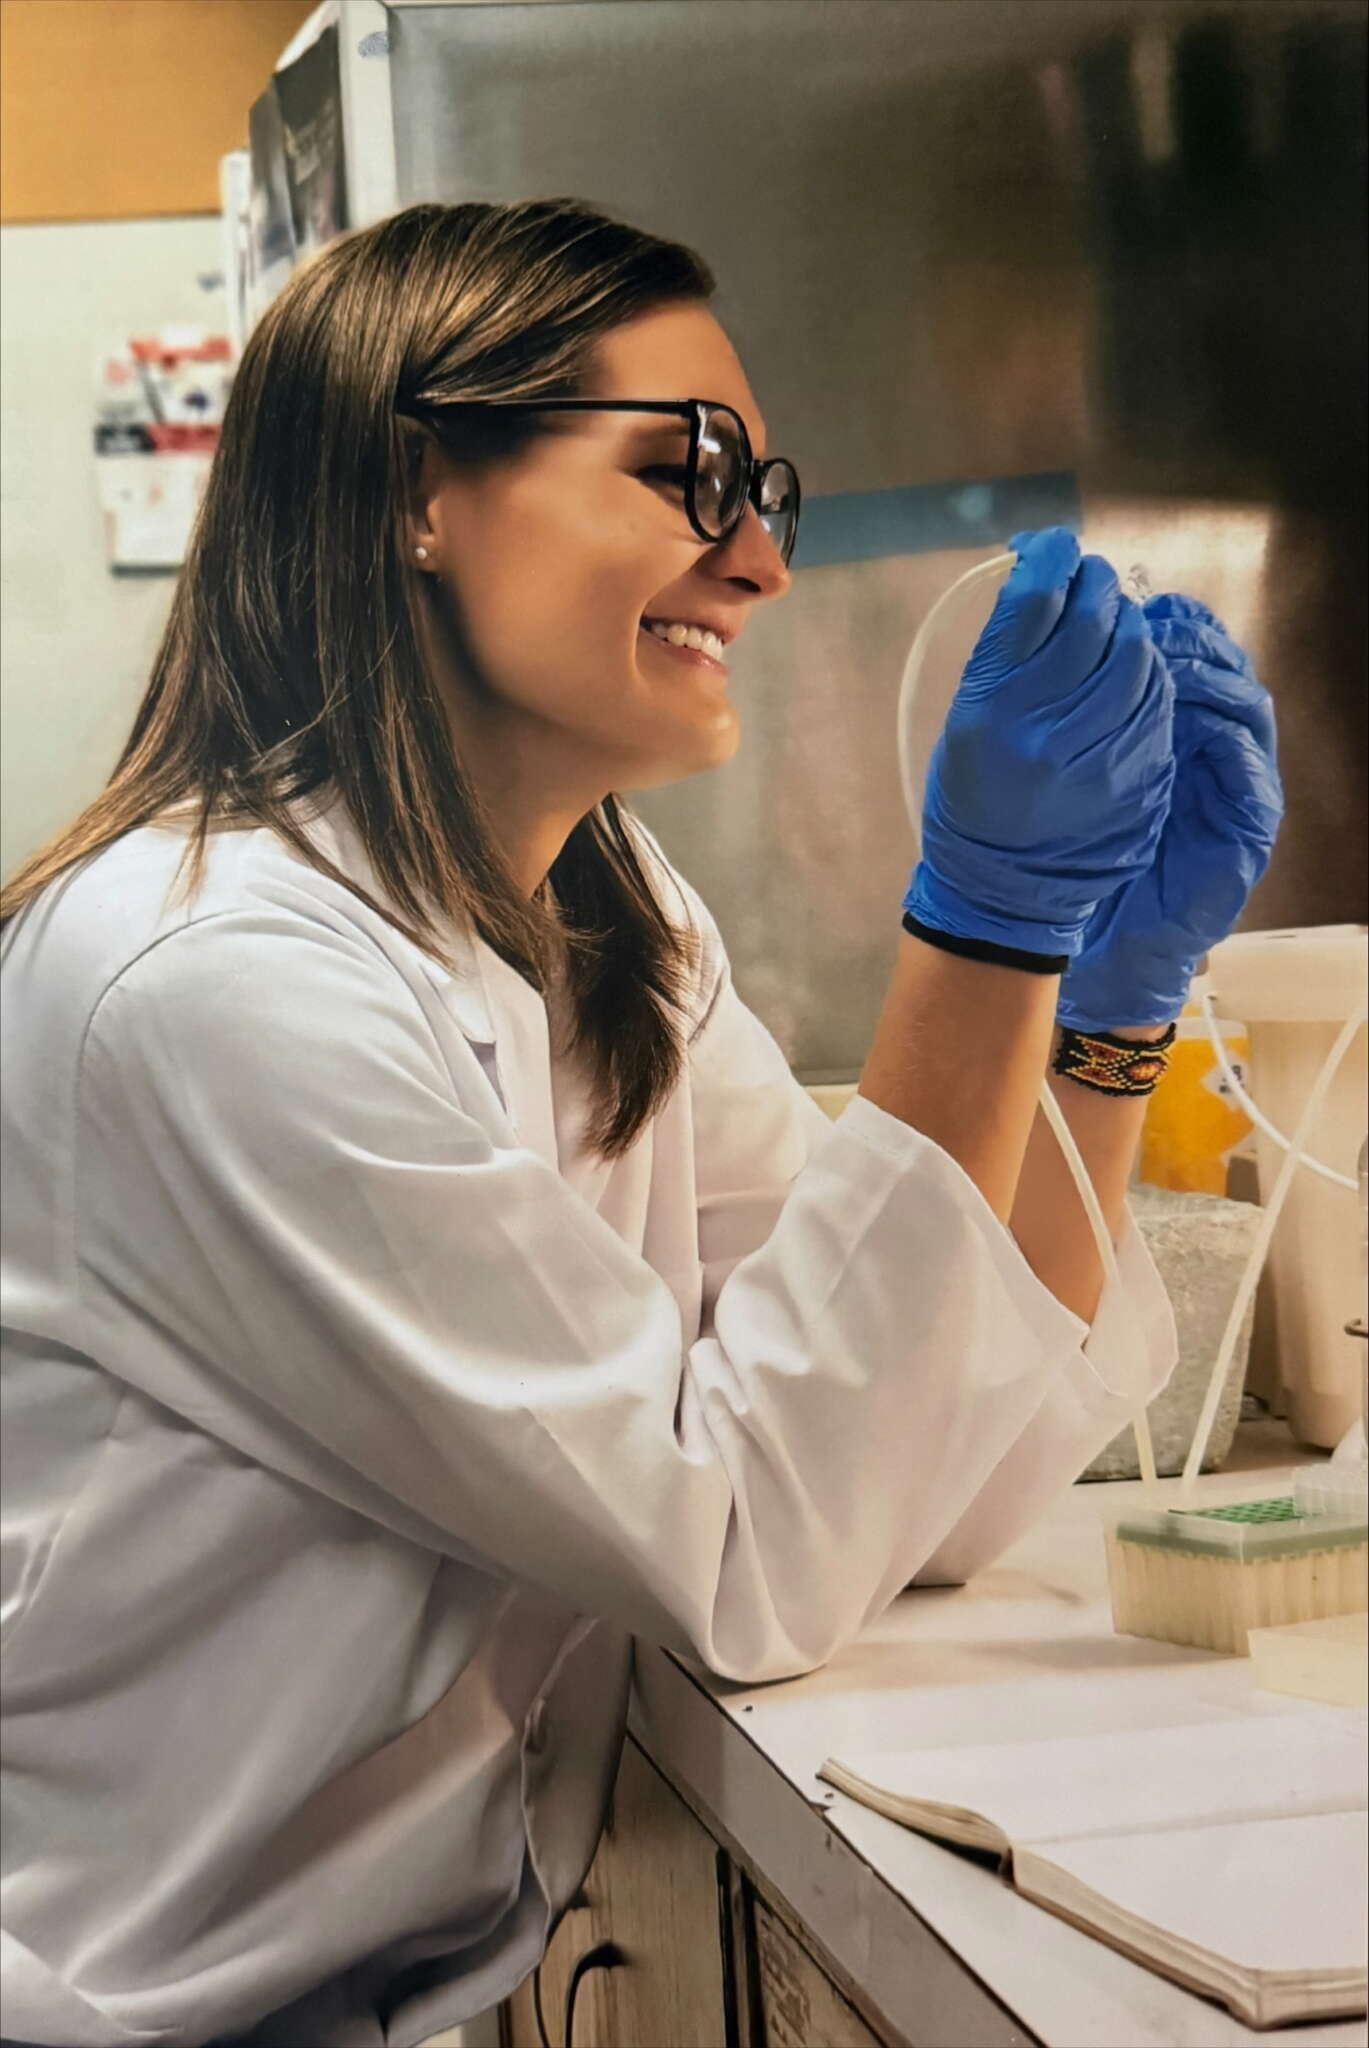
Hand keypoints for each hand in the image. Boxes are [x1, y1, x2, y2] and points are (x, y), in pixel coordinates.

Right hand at [903, 528, 1174, 957]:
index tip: (1053, 545)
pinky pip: (1156, 700)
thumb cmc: (974, 794)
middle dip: (1094, 583)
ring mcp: (1098, 753)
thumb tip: (1041, 580)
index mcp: (992, 708)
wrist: (1004, 886)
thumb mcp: (966, 719)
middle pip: (1090, 619)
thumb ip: (1004, 654)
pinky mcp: (1136, 774)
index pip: (1033, 601)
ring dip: (1127, 624)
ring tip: (1113, 621)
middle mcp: (1045, 727)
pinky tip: (1132, 668)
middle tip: (1089, 576)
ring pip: (1134, 655)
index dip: (1049, 556)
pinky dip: (1147, 671)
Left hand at [1058, 595, 1282, 1029]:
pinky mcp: (1248, 824)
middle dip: (1188, 638)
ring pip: (1243, 705)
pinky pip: (1250, 765)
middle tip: (1150, 624)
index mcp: (1167, 728)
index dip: (1161, 623)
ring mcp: (1234, 784)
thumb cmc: (1083, 857)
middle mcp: (1208, 747)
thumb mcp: (1071, 776)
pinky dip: (1226, 736)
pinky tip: (1193, 719)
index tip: (1127, 605)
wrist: (1106, 943)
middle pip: (1219, 667)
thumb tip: (1051, 648)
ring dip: (1209, 676)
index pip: (1180, 655)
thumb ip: (1077, 720)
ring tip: (1170, 662)